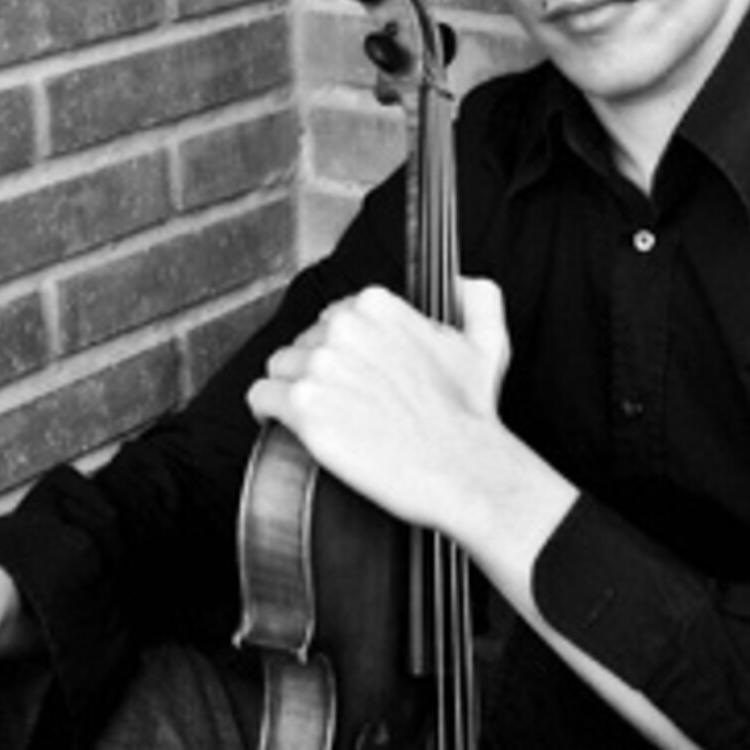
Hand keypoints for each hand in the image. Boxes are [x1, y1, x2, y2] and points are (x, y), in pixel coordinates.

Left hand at [246, 279, 511, 537]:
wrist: (460, 467)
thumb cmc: (470, 411)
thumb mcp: (488, 341)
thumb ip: (480, 297)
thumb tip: (462, 283)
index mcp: (377, 306)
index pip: (334, 316)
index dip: (343, 346)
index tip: (355, 370)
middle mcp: (344, 328)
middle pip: (304, 341)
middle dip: (318, 368)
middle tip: (342, 398)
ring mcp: (320, 368)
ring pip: (279, 367)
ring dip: (291, 388)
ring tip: (314, 413)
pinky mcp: (302, 410)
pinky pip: (261, 397)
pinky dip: (267, 411)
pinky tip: (282, 423)